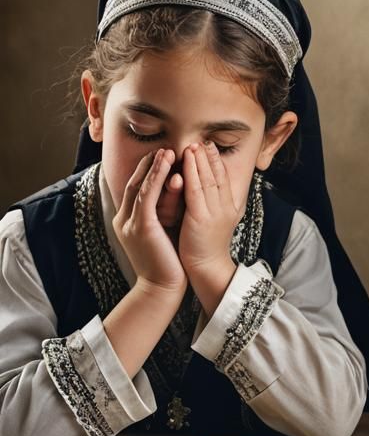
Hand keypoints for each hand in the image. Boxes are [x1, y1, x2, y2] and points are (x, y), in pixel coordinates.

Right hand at [112, 150, 187, 298]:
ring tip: (167, 150)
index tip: (163, 156)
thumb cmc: (168, 263)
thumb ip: (163, 215)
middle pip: (135, 183)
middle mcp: (125, 219)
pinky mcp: (141, 227)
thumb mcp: (163, 233)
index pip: (136, 188)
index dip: (148, 171)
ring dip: (154, 167)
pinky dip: (157, 178)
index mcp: (128, 221)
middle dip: (149, 164)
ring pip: (141, 186)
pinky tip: (168, 166)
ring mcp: (130, 222)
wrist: (162, 289)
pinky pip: (148, 196)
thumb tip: (176, 198)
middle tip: (164, 147)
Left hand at [178, 142, 243, 312]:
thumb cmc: (206, 247)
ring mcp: (213, 212)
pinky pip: (195, 192)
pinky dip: (191, 175)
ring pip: (207, 180)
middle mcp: (224, 207)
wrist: (207, 270)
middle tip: (202, 140)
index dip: (217, 162)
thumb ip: (213, 205)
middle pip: (217, 175)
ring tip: (194, 145)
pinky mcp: (200, 219)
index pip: (224, 178)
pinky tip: (185, 164)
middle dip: (209, 156)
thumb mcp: (215, 222)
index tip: (210, 147)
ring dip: (200, 161)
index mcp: (229, 207)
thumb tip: (209, 190)